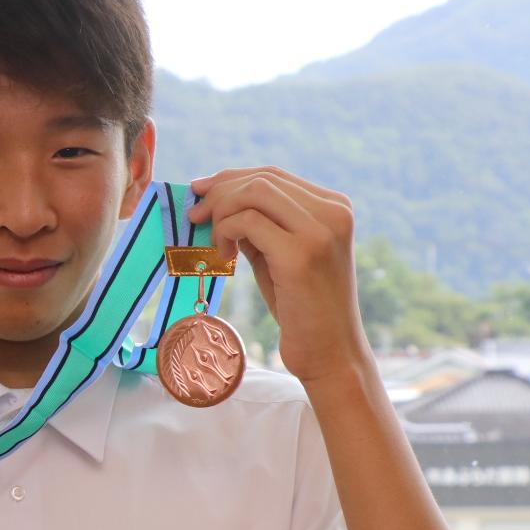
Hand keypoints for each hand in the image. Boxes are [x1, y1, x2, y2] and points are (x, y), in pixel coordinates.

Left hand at [188, 167, 368, 385]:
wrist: (331, 353)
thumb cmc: (302, 309)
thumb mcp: (280, 257)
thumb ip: (259, 227)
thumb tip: (216, 200)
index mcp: (334, 208)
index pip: (274, 176)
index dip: (232, 178)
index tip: (201, 192)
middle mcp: (333, 212)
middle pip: (262, 179)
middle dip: (220, 192)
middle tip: (194, 215)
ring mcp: (320, 230)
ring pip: (254, 193)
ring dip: (221, 212)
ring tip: (213, 242)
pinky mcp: (301, 253)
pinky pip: (248, 222)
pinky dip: (225, 233)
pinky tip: (224, 256)